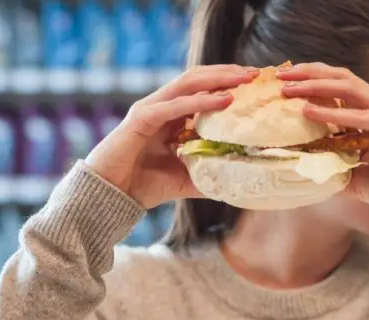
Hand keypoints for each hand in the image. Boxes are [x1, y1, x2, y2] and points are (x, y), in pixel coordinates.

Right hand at [85, 65, 258, 208]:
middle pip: (198, 78)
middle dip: (228, 73)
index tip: (257, 83)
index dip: (229, 82)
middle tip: (256, 74)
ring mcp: (150, 109)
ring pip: (188, 83)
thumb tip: (240, 180)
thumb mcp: (187, 179)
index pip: (203, 88)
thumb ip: (209, 173)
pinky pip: (175, 105)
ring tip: (244, 79)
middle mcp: (161, 105)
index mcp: (171, 114)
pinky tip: (223, 100)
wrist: (112, 197)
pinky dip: (200, 101)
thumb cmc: (145, 186)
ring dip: (219, 79)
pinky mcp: (141, 119)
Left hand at [279, 63, 368, 215]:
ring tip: (290, 89)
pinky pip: (362, 116)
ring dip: (317, 86)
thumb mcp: (352, 179)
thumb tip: (303, 169)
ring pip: (350, 88)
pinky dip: (335, 114)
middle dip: (309, 74)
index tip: (283, 81)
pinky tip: (310, 112)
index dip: (312, 79)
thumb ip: (332, 169)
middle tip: (280, 75)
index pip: (339, 86)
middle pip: (341, 78)